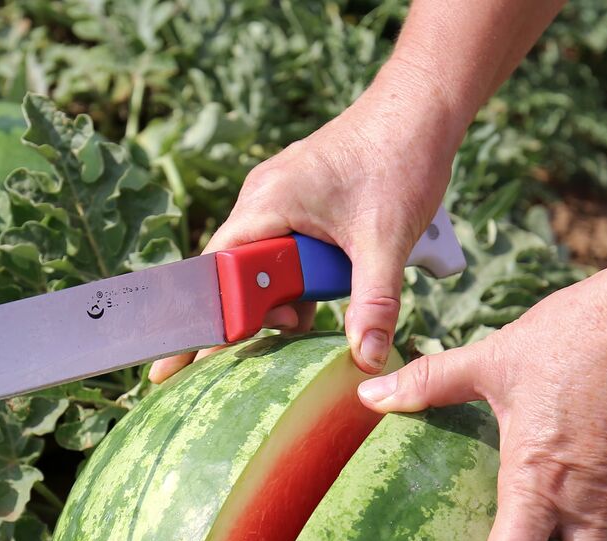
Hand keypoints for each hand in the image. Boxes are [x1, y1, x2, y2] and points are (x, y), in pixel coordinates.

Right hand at [149, 74, 464, 382]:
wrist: (420, 111)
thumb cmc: (399, 160)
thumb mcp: (387, 242)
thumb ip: (373, 304)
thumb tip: (367, 358)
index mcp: (267, 204)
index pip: (217, 273)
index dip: (206, 322)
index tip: (185, 363)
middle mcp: (261, 198)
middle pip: (237, 274)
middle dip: (257, 312)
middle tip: (290, 329)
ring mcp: (277, 198)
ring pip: (263, 265)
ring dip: (285, 295)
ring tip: (312, 312)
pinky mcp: (297, 202)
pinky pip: (283, 251)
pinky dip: (300, 277)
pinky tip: (324, 291)